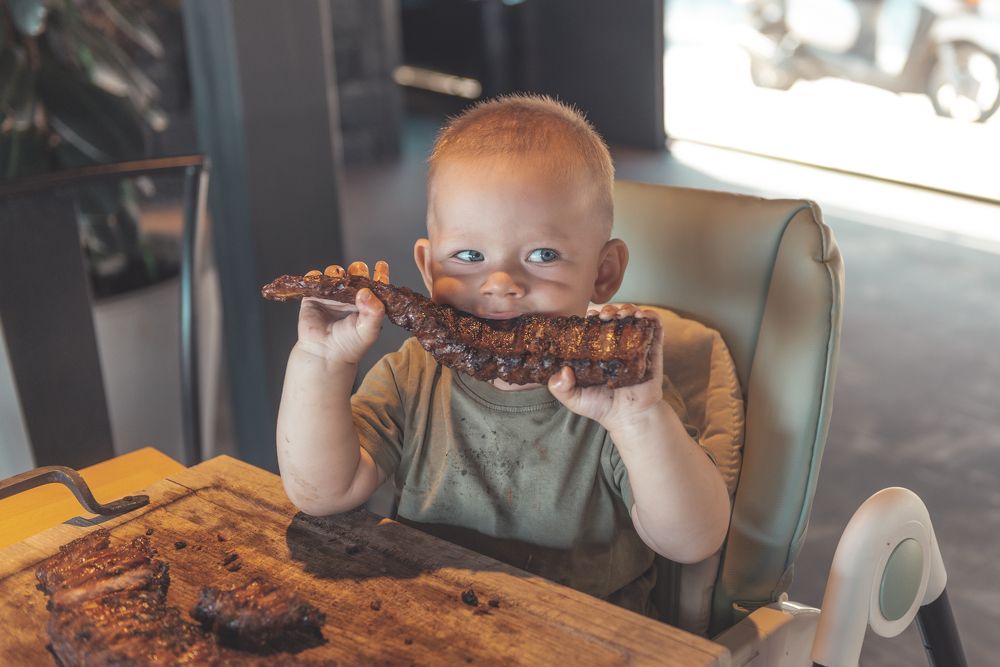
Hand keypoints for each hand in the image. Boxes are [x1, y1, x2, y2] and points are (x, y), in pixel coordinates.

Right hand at [296, 260, 389, 364]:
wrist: (326, 355)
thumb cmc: (351, 345)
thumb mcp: (369, 330)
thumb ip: (374, 312)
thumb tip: (366, 292)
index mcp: (367, 303)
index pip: (374, 285)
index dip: (379, 274)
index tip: (381, 266)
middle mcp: (350, 297)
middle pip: (354, 275)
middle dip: (357, 269)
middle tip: (358, 270)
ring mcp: (331, 296)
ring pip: (334, 275)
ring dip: (336, 271)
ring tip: (339, 275)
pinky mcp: (313, 298)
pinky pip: (314, 281)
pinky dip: (315, 276)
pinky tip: (320, 277)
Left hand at [547, 304, 664, 427]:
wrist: (629, 418)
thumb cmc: (601, 407)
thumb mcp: (573, 398)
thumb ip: (559, 388)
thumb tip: (562, 372)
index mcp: (597, 350)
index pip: (593, 324)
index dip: (591, 315)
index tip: (588, 316)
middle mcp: (616, 344)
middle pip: (613, 315)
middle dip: (609, 309)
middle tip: (605, 315)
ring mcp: (635, 345)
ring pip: (633, 316)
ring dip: (628, 308)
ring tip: (621, 314)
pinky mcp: (653, 350)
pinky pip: (655, 327)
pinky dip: (651, 316)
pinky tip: (643, 315)